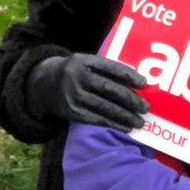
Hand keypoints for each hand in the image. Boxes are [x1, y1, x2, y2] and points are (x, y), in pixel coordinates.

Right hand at [26, 54, 148, 129]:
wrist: (44, 84)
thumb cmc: (75, 73)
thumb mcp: (85, 63)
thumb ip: (105, 69)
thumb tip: (137, 83)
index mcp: (83, 61)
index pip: (109, 67)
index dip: (127, 75)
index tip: (144, 83)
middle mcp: (78, 77)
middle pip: (108, 89)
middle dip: (130, 99)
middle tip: (145, 108)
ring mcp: (73, 95)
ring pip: (104, 107)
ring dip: (125, 116)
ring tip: (139, 122)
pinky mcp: (72, 111)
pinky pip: (96, 119)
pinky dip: (113, 124)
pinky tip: (125, 127)